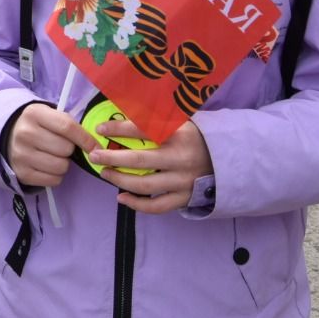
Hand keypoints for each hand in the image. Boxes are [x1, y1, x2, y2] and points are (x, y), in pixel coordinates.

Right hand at [6, 104, 98, 187]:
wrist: (9, 138)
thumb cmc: (38, 126)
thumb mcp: (49, 116)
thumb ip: (69, 125)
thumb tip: (95, 147)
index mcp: (34, 114)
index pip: (67, 127)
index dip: (85, 139)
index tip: (95, 147)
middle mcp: (25, 133)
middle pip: (66, 149)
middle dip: (69, 150)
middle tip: (61, 147)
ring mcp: (21, 155)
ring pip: (61, 166)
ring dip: (63, 164)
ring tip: (54, 157)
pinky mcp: (22, 173)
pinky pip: (54, 180)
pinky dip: (56, 176)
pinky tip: (47, 167)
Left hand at [88, 119, 211, 213]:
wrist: (225, 159)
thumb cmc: (193, 137)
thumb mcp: (180, 121)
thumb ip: (155, 118)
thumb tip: (121, 111)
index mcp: (179, 133)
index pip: (143, 129)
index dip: (118, 129)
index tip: (100, 129)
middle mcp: (181, 158)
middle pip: (139, 160)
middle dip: (112, 158)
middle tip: (94, 156)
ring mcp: (183, 180)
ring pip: (145, 185)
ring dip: (120, 180)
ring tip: (104, 173)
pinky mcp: (184, 198)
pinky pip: (157, 206)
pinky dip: (137, 204)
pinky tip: (121, 198)